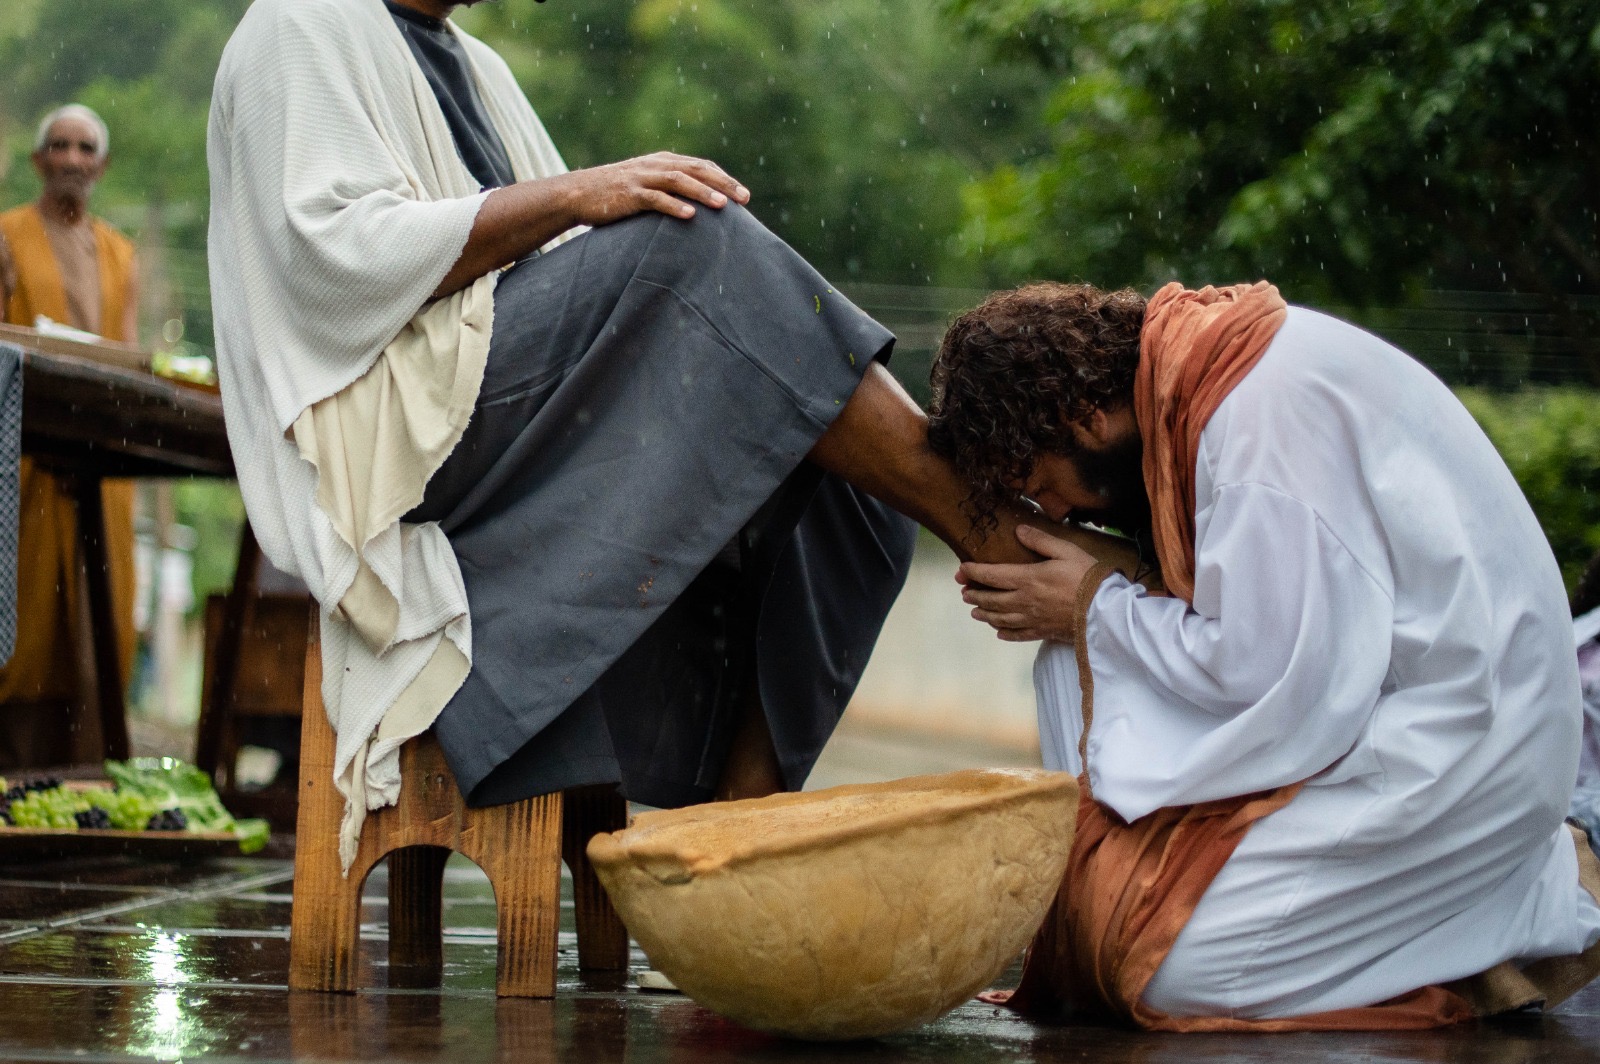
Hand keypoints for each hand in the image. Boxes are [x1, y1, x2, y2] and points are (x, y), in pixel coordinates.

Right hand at [564, 152, 749, 225]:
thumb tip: (696, 207)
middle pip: (696, 170)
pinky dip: (674, 206)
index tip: (744, 195)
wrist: (578, 193)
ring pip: (679, 181)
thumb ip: (669, 189)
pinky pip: (655, 199)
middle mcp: (656, 165)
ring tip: (723, 206)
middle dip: (723, 184)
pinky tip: (690, 216)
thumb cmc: (616, 194)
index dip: (724, 179)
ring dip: (702, 193)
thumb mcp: (646, 185)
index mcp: (663, 161)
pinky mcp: (629, 194)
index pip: (701, 166)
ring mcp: (642, 178)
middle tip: (745, 199)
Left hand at [956, 524, 1098, 642]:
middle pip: (991, 600)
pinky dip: (1005, 633)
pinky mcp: (1043, 632)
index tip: (961, 570)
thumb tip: (1019, 530)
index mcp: (1027, 579)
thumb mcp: (1065, 550)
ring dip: (984, 615)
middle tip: (964, 592)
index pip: (991, 575)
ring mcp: (1032, 619)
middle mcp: (1024, 601)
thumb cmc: (1087, 577)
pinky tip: (999, 633)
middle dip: (974, 595)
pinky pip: (1018, 635)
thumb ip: (1040, 540)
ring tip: (974, 612)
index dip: (973, 572)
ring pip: (1000, 619)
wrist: (1104, 611)